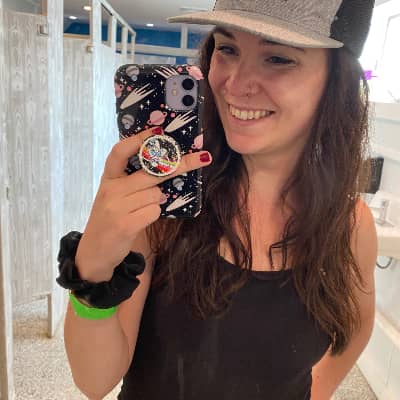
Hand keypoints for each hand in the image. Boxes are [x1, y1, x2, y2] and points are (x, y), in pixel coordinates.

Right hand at [75, 127, 211, 281]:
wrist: (94, 252)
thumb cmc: (110, 219)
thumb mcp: (114, 196)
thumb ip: (131, 181)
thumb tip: (165, 167)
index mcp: (108, 179)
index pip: (120, 152)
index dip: (138, 139)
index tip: (159, 130)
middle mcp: (111, 189)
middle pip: (151, 172)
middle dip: (179, 164)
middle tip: (203, 158)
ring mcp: (117, 207)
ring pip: (156, 193)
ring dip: (156, 201)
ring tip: (140, 210)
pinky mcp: (125, 224)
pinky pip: (154, 211)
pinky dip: (153, 214)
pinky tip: (140, 220)